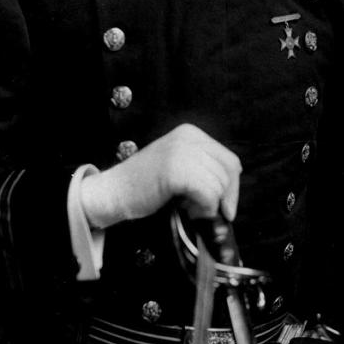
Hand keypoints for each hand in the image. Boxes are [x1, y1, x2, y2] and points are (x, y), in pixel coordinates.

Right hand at [80, 123, 241, 227]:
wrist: (112, 192)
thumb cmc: (143, 185)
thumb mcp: (177, 165)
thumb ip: (202, 169)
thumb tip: (231, 193)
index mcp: (190, 133)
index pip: (229, 160)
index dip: (232, 187)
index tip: (226, 207)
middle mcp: (188, 137)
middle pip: (228, 171)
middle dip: (223, 197)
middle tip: (204, 210)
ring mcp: (181, 152)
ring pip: (219, 184)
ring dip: (209, 204)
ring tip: (189, 207)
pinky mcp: (176, 170)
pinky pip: (207, 194)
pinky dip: (203, 208)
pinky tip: (188, 210)